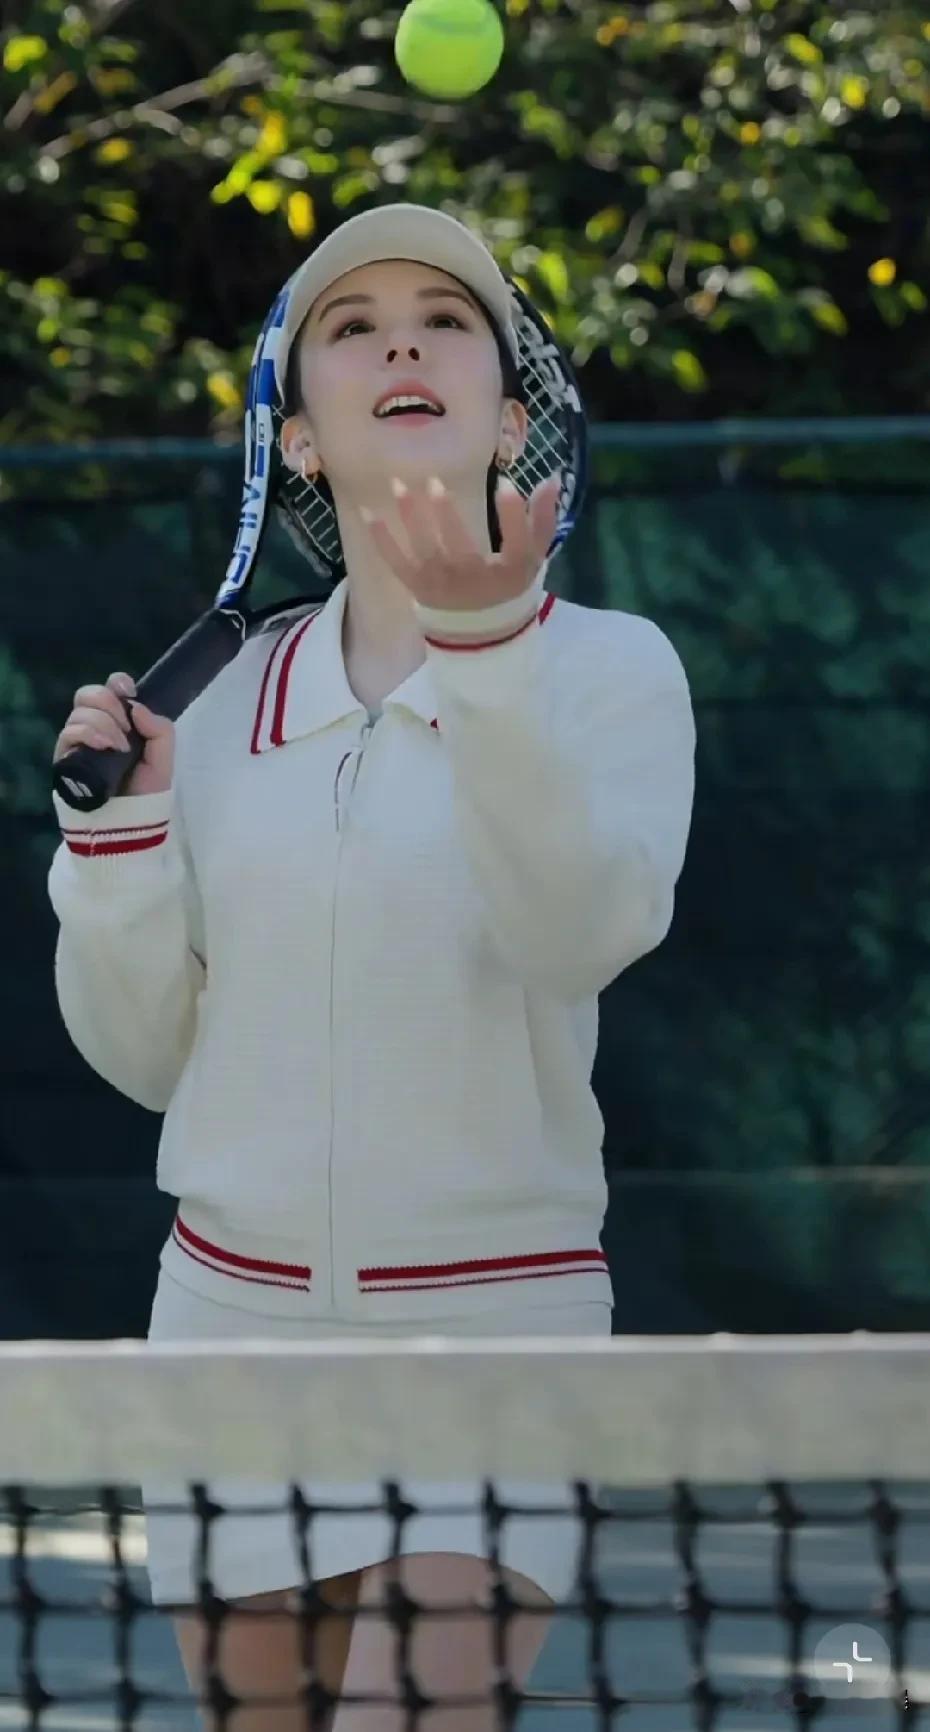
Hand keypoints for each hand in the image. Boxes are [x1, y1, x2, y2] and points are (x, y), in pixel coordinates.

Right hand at [53, 672, 174, 796]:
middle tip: (125, 726)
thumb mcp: (163, 759)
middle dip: (108, 702)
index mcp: (120, 722)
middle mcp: (96, 727)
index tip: (128, 691)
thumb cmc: (145, 791)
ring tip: (119, 747)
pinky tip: (104, 746)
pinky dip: (89, 733)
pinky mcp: (65, 757)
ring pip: (80, 712)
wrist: (129, 822)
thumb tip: (135, 705)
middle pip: (88, 693)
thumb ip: (160, 729)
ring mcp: (78, 741)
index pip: (110, 688)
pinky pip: (69, 732)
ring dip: (103, 723)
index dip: (117, 682)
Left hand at [359, 472, 559, 613]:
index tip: (507, 485)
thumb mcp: (533, 556)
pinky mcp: (418, 586)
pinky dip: (381, 539)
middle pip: (461, 549)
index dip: (513, 516)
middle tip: (434, 483)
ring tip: (398, 484)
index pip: (517, 544)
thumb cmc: (509, 584)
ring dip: (410, 518)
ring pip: (425, 550)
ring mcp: (443, 585)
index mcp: (509, 572)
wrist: (482, 632)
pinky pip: (397, 562)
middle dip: (446, 517)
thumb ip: (543, 518)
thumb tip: (552, 476)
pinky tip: (368, 511)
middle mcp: (475, 580)